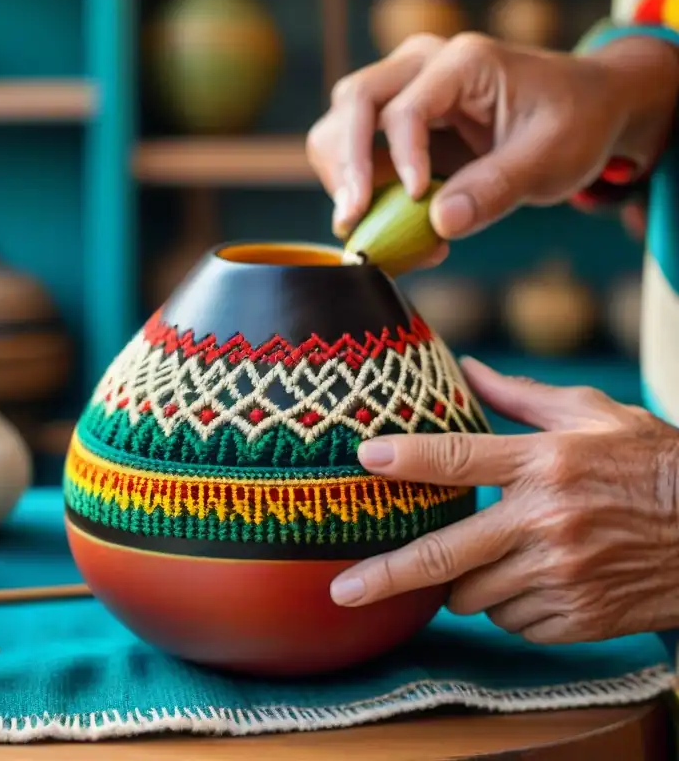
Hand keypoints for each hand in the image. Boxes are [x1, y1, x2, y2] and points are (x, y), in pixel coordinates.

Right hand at [306, 32, 678, 257]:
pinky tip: (383, 223)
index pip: (406, 108)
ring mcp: (403, 89)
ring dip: (341, 177)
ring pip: (339, 124)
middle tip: (352, 219)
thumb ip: (496, 189)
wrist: (583, 110)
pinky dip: (357, 188)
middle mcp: (422, 64)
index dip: (402, 160)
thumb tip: (441, 224)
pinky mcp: (395, 121)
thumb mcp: (551, 158)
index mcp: (463, 63)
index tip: (419, 201)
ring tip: (362, 223)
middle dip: (346, 165)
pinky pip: (355, 151)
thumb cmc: (573, 123)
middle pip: (353, 103)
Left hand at [329, 357, 678, 644]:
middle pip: (445, 554)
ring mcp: (562, 576)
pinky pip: (512, 622)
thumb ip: (523, 396)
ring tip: (494, 555)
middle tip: (342, 589)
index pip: (459, 458)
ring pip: (472, 596)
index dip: (406, 459)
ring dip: (466, 582)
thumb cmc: (651, 464)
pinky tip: (537, 579)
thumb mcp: (595, 415)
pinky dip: (510, 604)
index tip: (362, 459)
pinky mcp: (579, 617)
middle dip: (386, 575)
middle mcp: (547, 521)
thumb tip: (465, 368)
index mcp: (545, 463)